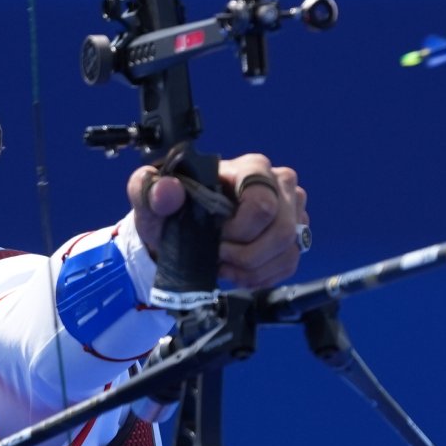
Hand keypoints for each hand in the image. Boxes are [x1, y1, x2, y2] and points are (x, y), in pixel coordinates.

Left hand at [127, 152, 308, 289]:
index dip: (239, 230)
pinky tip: (238, 271)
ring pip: (287, 251)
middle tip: (219, 254)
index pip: (263, 204)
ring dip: (252, 269)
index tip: (215, 236)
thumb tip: (168, 189)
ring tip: (225, 265)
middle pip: (281, 231)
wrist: (178, 233)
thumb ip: (152, 190)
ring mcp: (292, 211)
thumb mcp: (152, 200)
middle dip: (246, 254)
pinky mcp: (294, 236)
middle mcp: (280, 184)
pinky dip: (261, 276)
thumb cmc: (171, 212)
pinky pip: (288, 264)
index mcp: (252, 168)